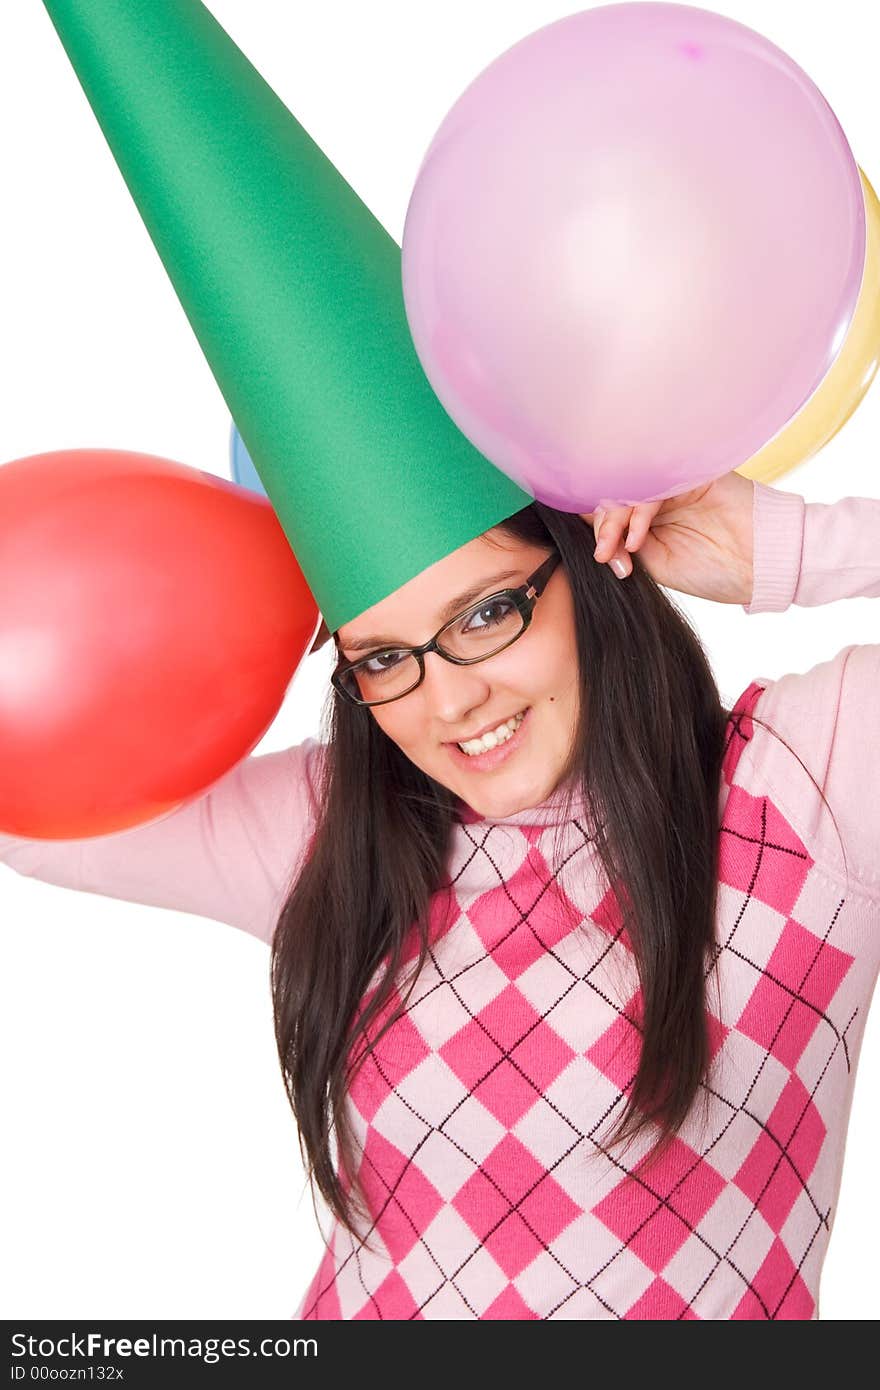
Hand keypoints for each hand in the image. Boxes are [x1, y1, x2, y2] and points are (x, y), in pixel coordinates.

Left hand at [581, 469, 755, 604]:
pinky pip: (652, 484)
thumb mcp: (655, 565)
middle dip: (602, 527)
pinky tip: (637, 539)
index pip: (611, 510)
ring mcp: (674, 484)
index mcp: (650, 517)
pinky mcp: (690, 475)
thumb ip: (623, 546)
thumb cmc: (714, 570)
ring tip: (615, 550)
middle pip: (615, 495)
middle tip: (603, 554)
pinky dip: (637, 512)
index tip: (598, 556)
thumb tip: (587, 532)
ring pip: (629, 488)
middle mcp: (660, 496)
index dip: (597, 529)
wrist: (760, 568)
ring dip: (615, 520)